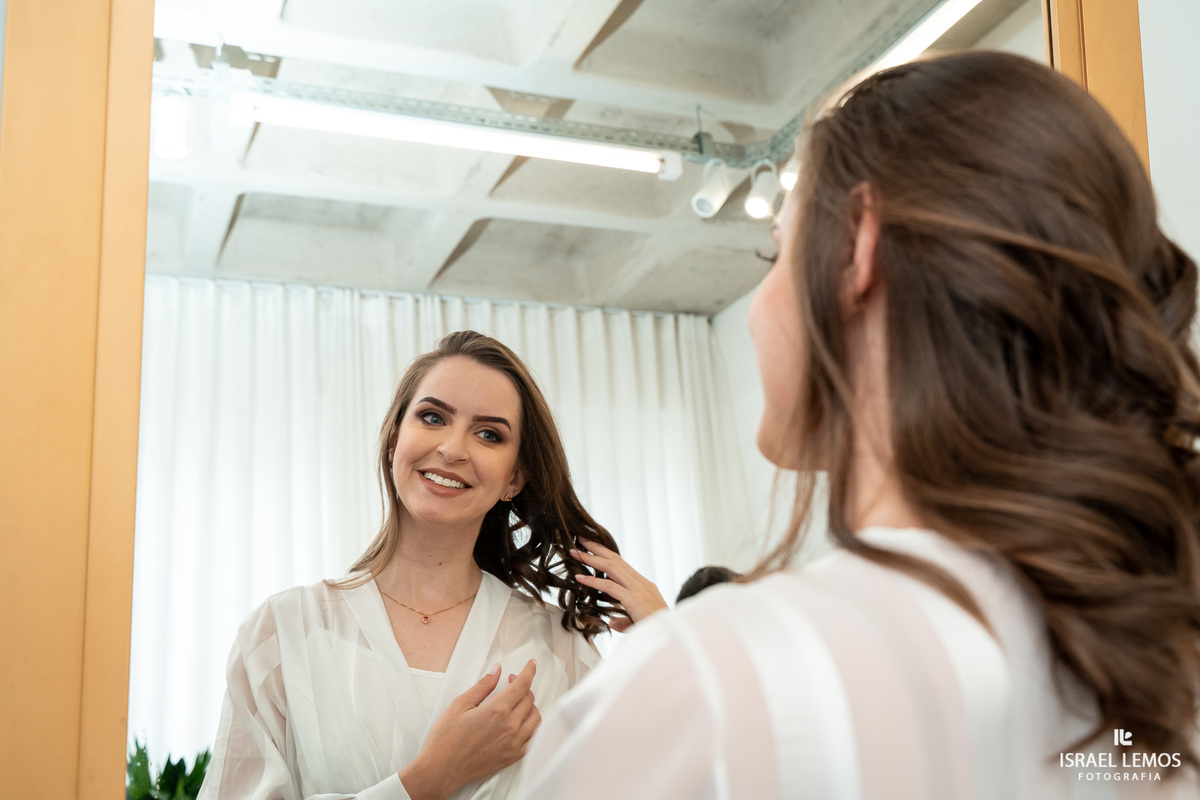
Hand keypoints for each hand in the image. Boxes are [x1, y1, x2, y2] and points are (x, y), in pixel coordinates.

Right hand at [398, 659, 539, 799]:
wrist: (441, 770)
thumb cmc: (446, 738)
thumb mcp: (460, 704)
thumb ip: (483, 686)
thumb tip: (497, 670)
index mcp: (497, 710)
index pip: (522, 685)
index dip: (529, 671)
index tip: (531, 664)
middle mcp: (510, 726)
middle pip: (529, 699)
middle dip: (523, 686)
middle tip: (509, 682)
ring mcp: (514, 743)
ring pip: (535, 718)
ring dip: (529, 705)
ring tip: (515, 702)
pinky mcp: (513, 756)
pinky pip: (533, 737)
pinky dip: (530, 725)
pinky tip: (520, 721)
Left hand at [571, 538, 668, 631]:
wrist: (672, 636)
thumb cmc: (657, 630)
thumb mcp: (638, 622)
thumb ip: (624, 620)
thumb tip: (612, 622)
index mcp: (643, 585)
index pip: (622, 564)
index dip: (606, 554)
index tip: (591, 547)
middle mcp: (641, 582)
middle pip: (615, 559)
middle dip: (596, 548)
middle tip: (580, 540)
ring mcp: (638, 589)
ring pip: (611, 567)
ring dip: (591, 559)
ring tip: (575, 553)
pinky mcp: (633, 599)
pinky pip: (609, 586)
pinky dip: (593, 580)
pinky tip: (580, 578)